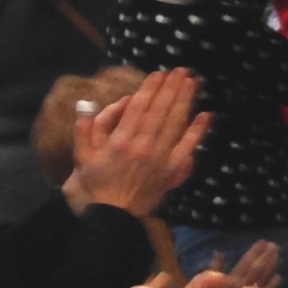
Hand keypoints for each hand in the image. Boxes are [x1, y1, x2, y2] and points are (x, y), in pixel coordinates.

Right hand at [68, 67, 209, 217]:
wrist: (113, 216)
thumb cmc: (97, 183)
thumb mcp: (82, 155)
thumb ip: (84, 127)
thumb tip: (87, 103)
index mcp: (121, 141)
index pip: (139, 107)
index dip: (151, 88)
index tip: (159, 73)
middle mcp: (143, 146)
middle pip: (161, 111)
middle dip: (171, 88)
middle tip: (181, 71)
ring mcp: (160, 159)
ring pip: (175, 124)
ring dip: (185, 101)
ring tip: (193, 82)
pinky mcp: (172, 171)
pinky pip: (188, 147)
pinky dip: (198, 130)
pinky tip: (206, 114)